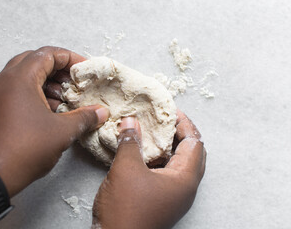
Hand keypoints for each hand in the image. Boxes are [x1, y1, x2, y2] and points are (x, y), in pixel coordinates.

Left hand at [0, 46, 108, 196]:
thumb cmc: (25, 148)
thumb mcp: (62, 132)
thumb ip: (84, 117)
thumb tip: (101, 112)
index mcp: (20, 79)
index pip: (47, 54)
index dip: (69, 58)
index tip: (84, 69)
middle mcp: (4, 80)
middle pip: (33, 61)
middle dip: (57, 69)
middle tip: (73, 81)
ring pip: (23, 76)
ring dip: (45, 82)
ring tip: (63, 98)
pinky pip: (15, 90)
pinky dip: (33, 93)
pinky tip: (48, 109)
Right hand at [92, 110, 205, 228]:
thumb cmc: (125, 209)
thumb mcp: (126, 169)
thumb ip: (131, 142)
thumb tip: (131, 121)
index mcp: (185, 179)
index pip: (195, 143)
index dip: (185, 124)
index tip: (172, 111)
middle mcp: (185, 189)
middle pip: (192, 154)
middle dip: (181, 134)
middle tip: (166, 121)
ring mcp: (175, 197)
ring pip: (180, 165)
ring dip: (170, 147)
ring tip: (155, 133)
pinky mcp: (163, 202)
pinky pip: (169, 175)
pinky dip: (161, 160)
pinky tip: (145, 154)